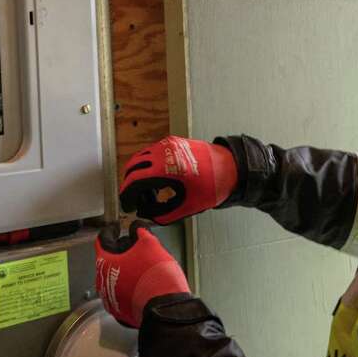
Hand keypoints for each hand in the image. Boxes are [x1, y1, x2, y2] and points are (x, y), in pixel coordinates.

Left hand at [95, 220, 189, 328]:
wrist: (166, 309)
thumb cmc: (156, 279)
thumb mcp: (150, 244)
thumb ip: (141, 232)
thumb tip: (138, 228)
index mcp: (105, 263)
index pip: (103, 239)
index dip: (111, 230)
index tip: (116, 227)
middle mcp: (103, 282)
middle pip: (109, 259)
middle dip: (122, 251)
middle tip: (136, 246)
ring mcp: (110, 298)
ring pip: (115, 277)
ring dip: (127, 270)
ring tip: (143, 266)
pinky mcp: (121, 311)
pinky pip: (123, 293)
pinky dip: (131, 286)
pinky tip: (143, 282)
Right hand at [119, 136, 238, 223]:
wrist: (231, 167)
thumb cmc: (214, 186)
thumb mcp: (189, 206)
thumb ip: (165, 214)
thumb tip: (147, 214)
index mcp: (169, 169)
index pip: (135, 180)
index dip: (127, 194)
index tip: (126, 204)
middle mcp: (165, 152)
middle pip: (132, 167)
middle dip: (130, 185)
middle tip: (134, 200)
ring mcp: (167, 144)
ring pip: (140, 158)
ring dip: (137, 175)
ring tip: (148, 192)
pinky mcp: (172, 142)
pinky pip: (150, 153)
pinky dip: (147, 167)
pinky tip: (157, 181)